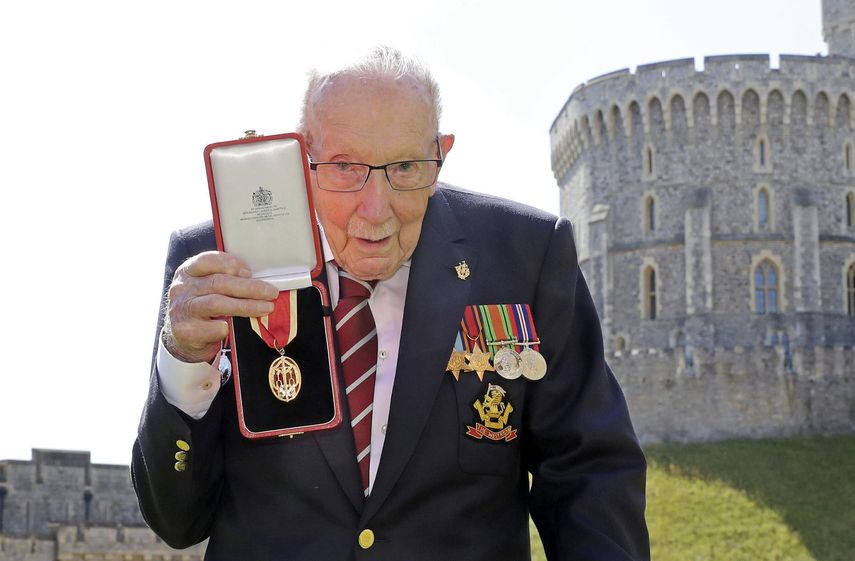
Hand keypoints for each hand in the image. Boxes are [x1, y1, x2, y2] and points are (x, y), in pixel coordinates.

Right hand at [163, 251, 277, 362]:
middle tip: (271, 292)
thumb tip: (260, 282)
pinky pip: (214, 328)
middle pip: (218, 283)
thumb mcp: (208, 289)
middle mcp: (182, 289)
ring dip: (247, 305)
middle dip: (250, 287)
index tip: (249, 272)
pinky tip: (234, 328)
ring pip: (218, 303)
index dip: (230, 263)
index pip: (207, 260)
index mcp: (188, 272)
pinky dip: (228, 327)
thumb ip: (227, 281)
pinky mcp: (185, 331)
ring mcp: (182, 310)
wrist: (181, 338)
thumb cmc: (202, 308)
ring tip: (266, 308)